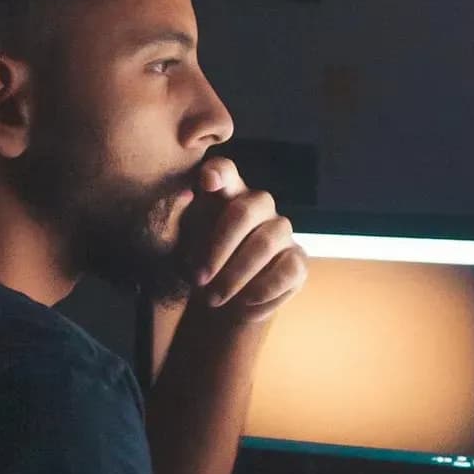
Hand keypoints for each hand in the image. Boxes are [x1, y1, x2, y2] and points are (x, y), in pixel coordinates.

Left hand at [181, 157, 306, 322]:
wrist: (219, 301)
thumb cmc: (196, 263)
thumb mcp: (176, 246)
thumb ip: (176, 220)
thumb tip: (185, 196)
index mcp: (225, 193)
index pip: (224, 170)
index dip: (218, 172)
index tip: (207, 181)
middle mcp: (258, 204)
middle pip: (244, 210)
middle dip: (218, 249)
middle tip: (199, 280)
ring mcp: (281, 230)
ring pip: (265, 244)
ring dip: (235, 276)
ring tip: (213, 299)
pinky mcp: (298, 260)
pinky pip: (286, 271)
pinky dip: (261, 292)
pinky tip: (243, 304)